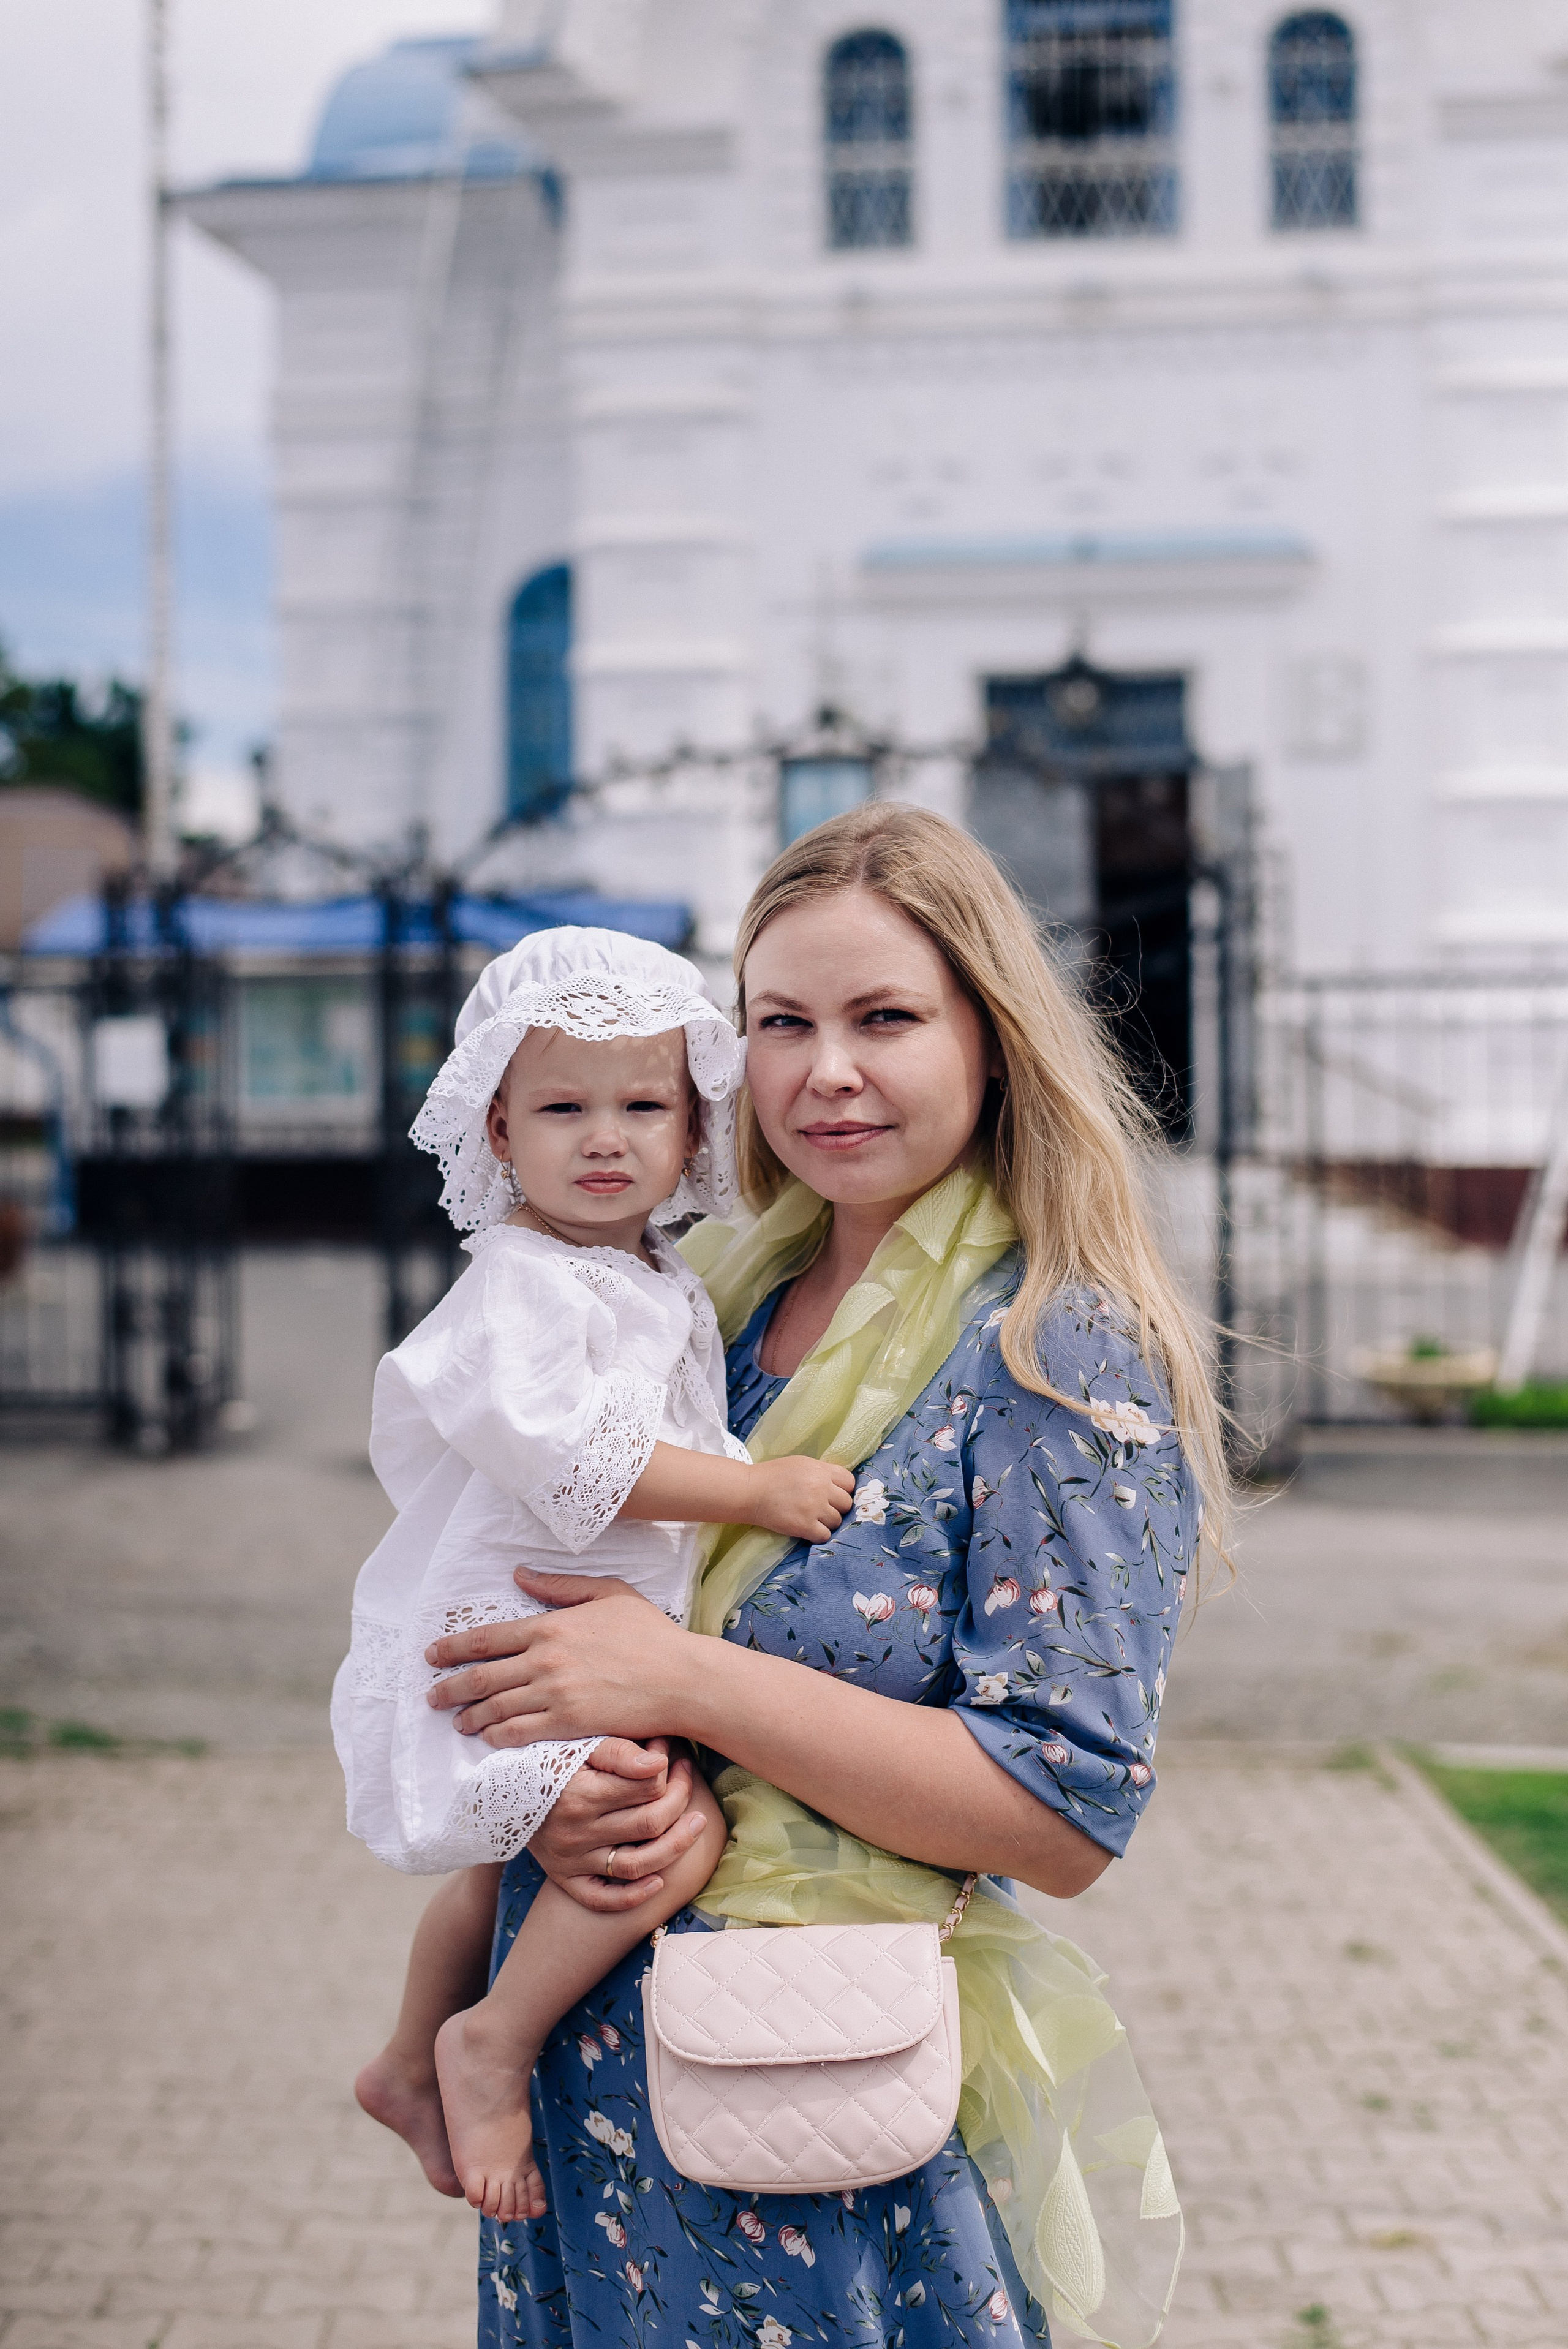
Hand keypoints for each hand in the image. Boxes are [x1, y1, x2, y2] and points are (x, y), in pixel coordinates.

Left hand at [424, 1570, 697, 1744]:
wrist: (681, 1677)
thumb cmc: (650, 1634)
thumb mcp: (608, 1593)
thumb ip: (560, 1586)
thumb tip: (520, 1574)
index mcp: (551, 1626)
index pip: (487, 1638)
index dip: (452, 1647)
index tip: (433, 1655)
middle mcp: (545, 1660)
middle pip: (480, 1676)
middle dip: (449, 1687)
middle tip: (431, 1696)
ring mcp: (555, 1694)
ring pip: (495, 1708)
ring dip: (469, 1716)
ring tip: (457, 1721)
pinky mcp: (569, 1724)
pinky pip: (519, 1733)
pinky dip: (497, 1737)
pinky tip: (488, 1739)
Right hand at [528, 1737, 709, 1912]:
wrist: (498, 1791)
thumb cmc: (547, 1759)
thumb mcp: (578, 1744)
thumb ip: (619, 1750)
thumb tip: (660, 1761)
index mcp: (581, 1793)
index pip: (647, 1787)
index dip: (670, 1770)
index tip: (674, 1756)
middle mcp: (576, 1832)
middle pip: (650, 1824)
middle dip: (681, 1799)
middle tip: (689, 1780)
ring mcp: (571, 1860)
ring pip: (637, 1864)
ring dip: (675, 1846)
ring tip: (696, 1825)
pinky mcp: (565, 1879)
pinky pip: (602, 1899)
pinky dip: (634, 1896)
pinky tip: (659, 1880)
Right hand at [745, 1456, 856, 1542]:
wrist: (750, 1491)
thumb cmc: (773, 1475)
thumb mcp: (801, 1464)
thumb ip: (822, 1472)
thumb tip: (840, 1484)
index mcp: (820, 1470)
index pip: (850, 1482)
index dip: (844, 1490)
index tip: (835, 1494)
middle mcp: (821, 1488)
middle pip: (846, 1503)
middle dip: (837, 1507)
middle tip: (823, 1509)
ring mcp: (813, 1508)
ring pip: (837, 1521)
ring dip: (827, 1522)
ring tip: (813, 1519)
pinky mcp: (804, 1526)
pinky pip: (825, 1535)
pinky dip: (818, 1534)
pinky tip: (808, 1529)